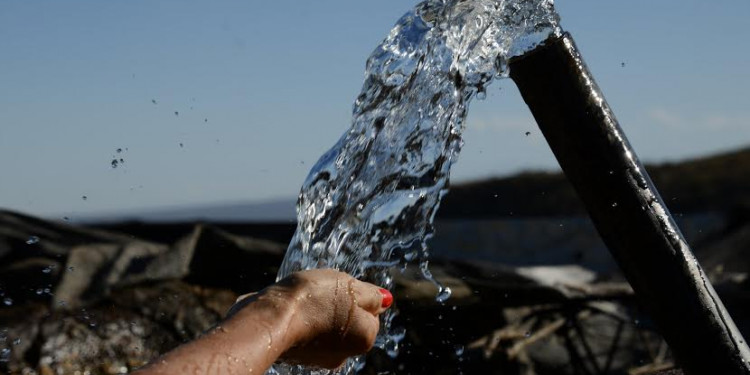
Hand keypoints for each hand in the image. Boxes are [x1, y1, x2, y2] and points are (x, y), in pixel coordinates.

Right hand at [227, 269, 392, 368]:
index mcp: (364, 338)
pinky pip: (305, 332)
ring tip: (304, 300)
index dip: (355, 295)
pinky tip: (292, 310)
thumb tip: (385, 300)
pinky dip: (301, 320)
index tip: (339, 288)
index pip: (370, 312)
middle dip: (337, 305)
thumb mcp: (350, 286)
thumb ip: (372, 294)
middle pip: (348, 320)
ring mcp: (320, 358)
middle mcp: (345, 354)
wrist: (270, 317)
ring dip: (318, 311)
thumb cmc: (313, 299)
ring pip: (326, 325)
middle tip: (322, 292)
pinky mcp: (298, 355)